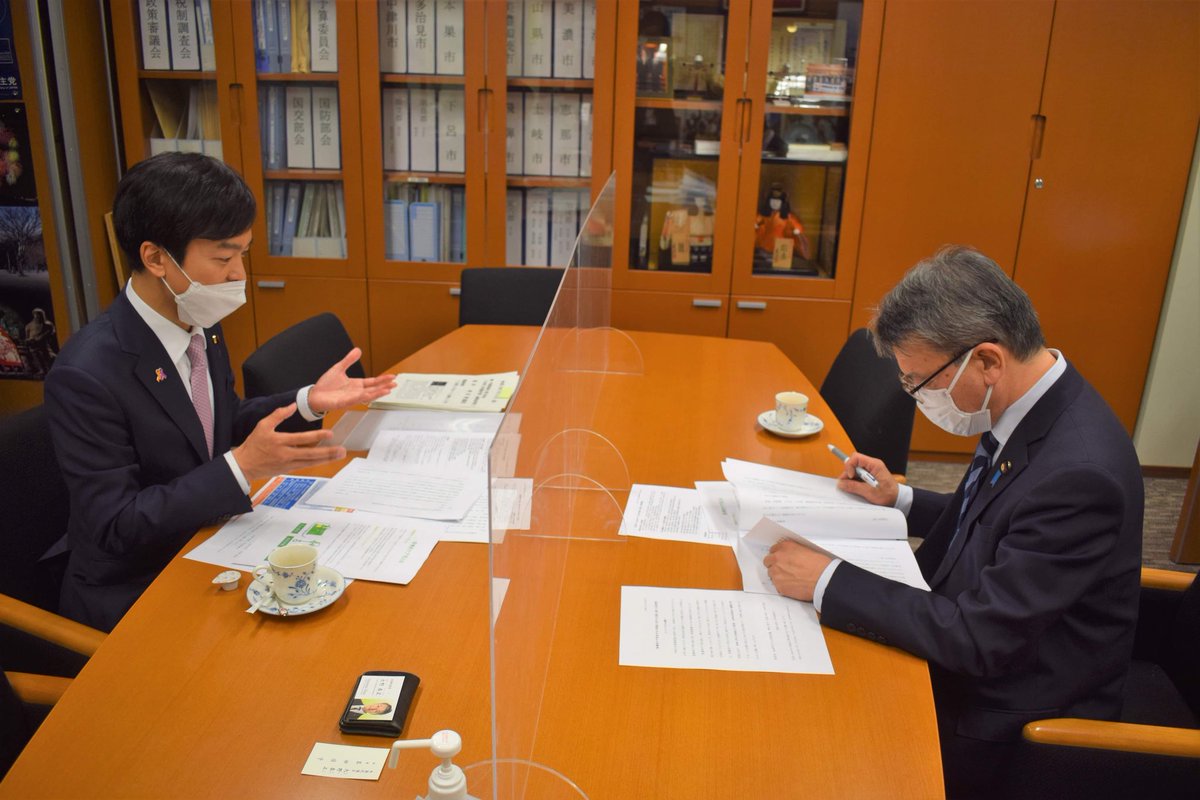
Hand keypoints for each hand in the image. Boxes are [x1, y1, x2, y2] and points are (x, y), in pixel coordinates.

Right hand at [232, 404, 347, 480]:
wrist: (245, 465)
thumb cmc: (254, 444)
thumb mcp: (262, 425)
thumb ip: (278, 415)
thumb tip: (293, 405)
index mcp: (279, 441)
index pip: (301, 439)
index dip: (316, 436)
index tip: (330, 433)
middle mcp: (285, 454)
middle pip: (310, 454)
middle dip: (327, 452)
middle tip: (341, 450)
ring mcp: (288, 464)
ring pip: (311, 462)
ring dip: (326, 459)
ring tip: (340, 455)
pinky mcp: (289, 470)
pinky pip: (306, 465)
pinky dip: (318, 462)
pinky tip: (327, 459)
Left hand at [307, 348, 397, 413]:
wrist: (314, 395)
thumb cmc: (325, 385)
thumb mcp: (339, 368)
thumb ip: (349, 360)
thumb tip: (358, 350)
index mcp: (356, 384)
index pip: (373, 382)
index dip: (383, 379)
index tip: (392, 377)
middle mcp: (356, 392)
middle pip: (374, 389)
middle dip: (384, 386)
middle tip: (395, 383)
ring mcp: (351, 398)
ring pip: (368, 396)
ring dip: (378, 393)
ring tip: (387, 390)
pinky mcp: (344, 402)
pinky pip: (355, 400)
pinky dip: (362, 397)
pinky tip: (369, 394)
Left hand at [763, 540, 831, 602]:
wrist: (823, 579)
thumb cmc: (819, 564)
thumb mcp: (806, 549)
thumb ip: (793, 551)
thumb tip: (789, 556)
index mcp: (785, 547)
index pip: (773, 550)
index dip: (778, 555)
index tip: (781, 559)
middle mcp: (777, 558)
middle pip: (768, 561)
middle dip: (774, 565)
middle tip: (784, 569)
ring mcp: (776, 573)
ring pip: (771, 574)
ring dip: (778, 575)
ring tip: (791, 578)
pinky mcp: (779, 586)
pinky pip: (777, 585)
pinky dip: (783, 586)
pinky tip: (793, 585)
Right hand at [836, 452, 898, 506]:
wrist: (898, 499)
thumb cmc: (889, 494)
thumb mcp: (870, 492)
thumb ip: (854, 487)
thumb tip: (842, 483)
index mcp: (875, 465)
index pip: (856, 458)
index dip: (849, 466)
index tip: (850, 476)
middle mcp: (872, 465)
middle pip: (854, 464)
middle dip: (849, 474)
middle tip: (847, 485)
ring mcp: (871, 470)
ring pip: (855, 470)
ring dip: (852, 479)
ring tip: (855, 489)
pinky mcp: (870, 476)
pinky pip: (859, 475)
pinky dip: (856, 482)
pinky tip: (858, 489)